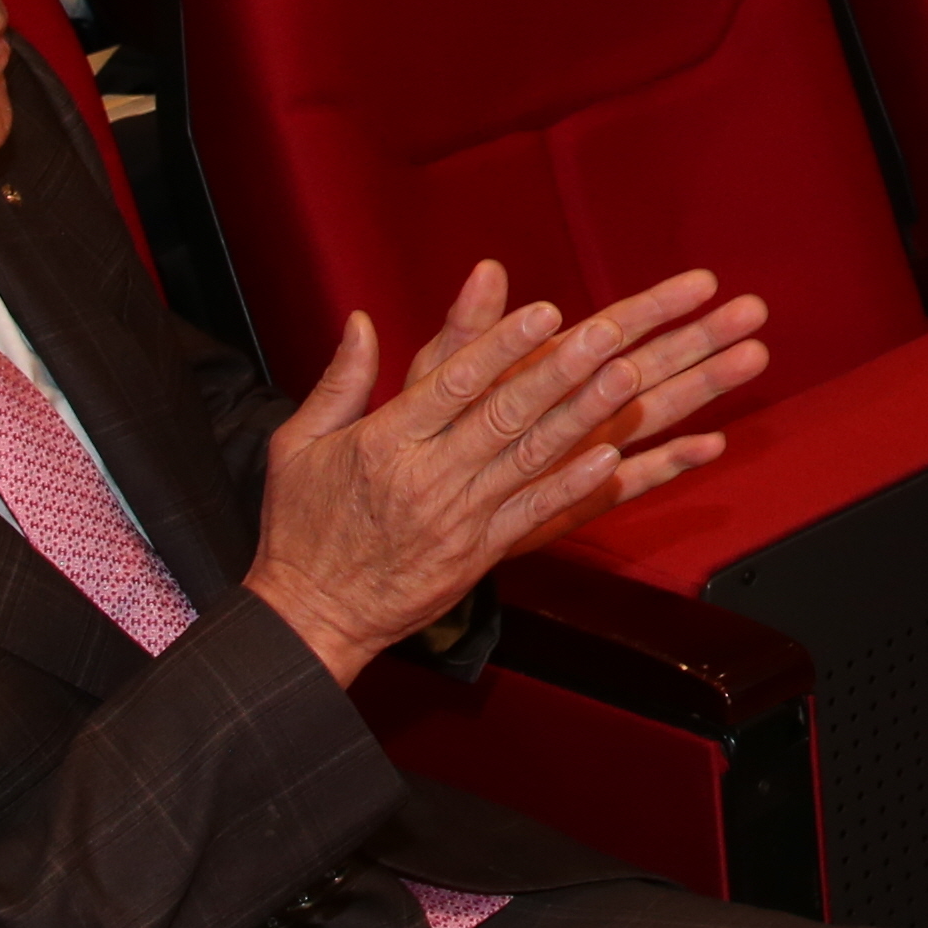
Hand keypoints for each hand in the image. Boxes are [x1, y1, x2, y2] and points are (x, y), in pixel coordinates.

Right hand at [243, 261, 770, 685]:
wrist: (311, 617)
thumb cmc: (302, 526)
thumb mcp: (299, 445)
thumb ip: (340, 381)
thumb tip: (361, 320)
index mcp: (384, 442)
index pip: (451, 383)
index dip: (502, 345)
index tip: (545, 310)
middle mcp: (427, 476)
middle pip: (503, 413)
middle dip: (560, 369)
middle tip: (610, 332)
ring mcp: (459, 516)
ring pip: (530, 458)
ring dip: (583, 416)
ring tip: (628, 378)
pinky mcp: (480, 553)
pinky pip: (534, 514)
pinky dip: (573, 486)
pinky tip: (612, 459)